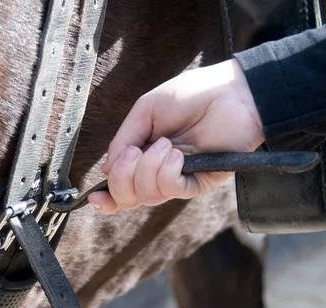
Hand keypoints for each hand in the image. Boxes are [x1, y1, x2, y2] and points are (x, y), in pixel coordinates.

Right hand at [88, 59, 264, 213]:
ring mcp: (177, 179)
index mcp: (142, 155)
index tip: (94, 197)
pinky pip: (171, 190)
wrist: (232, 92)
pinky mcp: (198, 182)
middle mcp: (156, 172)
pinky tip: (176, 154)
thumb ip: (123, 140)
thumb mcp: (145, 111)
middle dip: (122, 179)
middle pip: (127, 197)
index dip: (106, 197)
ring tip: (166, 144)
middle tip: (134, 153)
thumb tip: (105, 170)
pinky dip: (167, 172)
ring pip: (146, 196)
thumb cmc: (191, 95)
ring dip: (147, 169)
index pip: (121, 186)